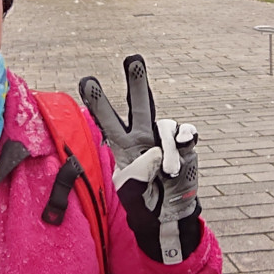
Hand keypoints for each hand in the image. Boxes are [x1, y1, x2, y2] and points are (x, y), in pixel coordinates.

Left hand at [79, 56, 200, 263]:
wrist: (170, 215)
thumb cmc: (144, 205)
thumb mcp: (132, 198)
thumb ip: (138, 177)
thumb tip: (156, 153)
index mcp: (123, 146)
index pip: (108, 121)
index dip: (98, 102)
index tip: (87, 81)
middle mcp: (143, 136)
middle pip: (140, 104)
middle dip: (136, 81)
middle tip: (132, 58)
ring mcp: (165, 139)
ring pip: (166, 125)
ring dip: (169, 148)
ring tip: (169, 172)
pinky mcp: (185, 145)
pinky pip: (186, 133)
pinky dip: (185, 140)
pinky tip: (185, 148)